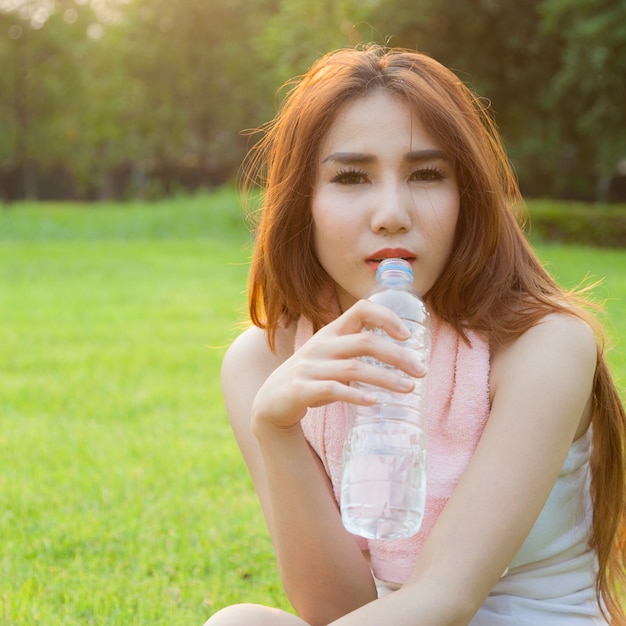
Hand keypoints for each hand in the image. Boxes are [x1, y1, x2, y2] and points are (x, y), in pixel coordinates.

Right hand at [251, 299, 426, 434]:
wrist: (271, 401)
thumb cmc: (311, 377)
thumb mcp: (330, 355)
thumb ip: (356, 350)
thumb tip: (402, 355)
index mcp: (331, 332)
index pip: (360, 309)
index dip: (386, 317)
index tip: (408, 335)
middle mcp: (321, 346)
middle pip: (365, 342)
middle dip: (397, 356)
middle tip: (421, 371)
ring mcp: (310, 367)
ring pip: (354, 369)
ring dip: (386, 379)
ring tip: (409, 389)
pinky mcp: (302, 390)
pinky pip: (333, 390)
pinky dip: (356, 395)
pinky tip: (374, 402)